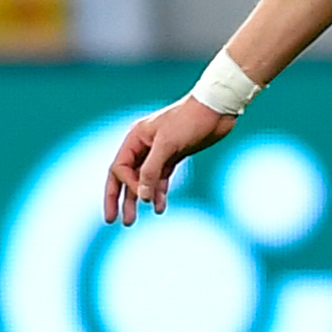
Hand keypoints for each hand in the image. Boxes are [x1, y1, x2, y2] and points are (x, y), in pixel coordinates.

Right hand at [102, 96, 237, 223]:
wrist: (217, 109)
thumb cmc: (190, 120)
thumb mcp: (168, 144)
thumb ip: (151, 170)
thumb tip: (141, 196)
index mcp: (136, 138)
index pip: (119, 168)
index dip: (127, 185)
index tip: (142, 195)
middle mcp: (144, 146)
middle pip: (124, 176)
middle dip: (119, 198)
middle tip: (114, 221)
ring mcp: (159, 152)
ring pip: (143, 180)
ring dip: (139, 199)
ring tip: (132, 222)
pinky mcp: (175, 156)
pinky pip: (160, 179)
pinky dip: (158, 193)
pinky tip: (159, 207)